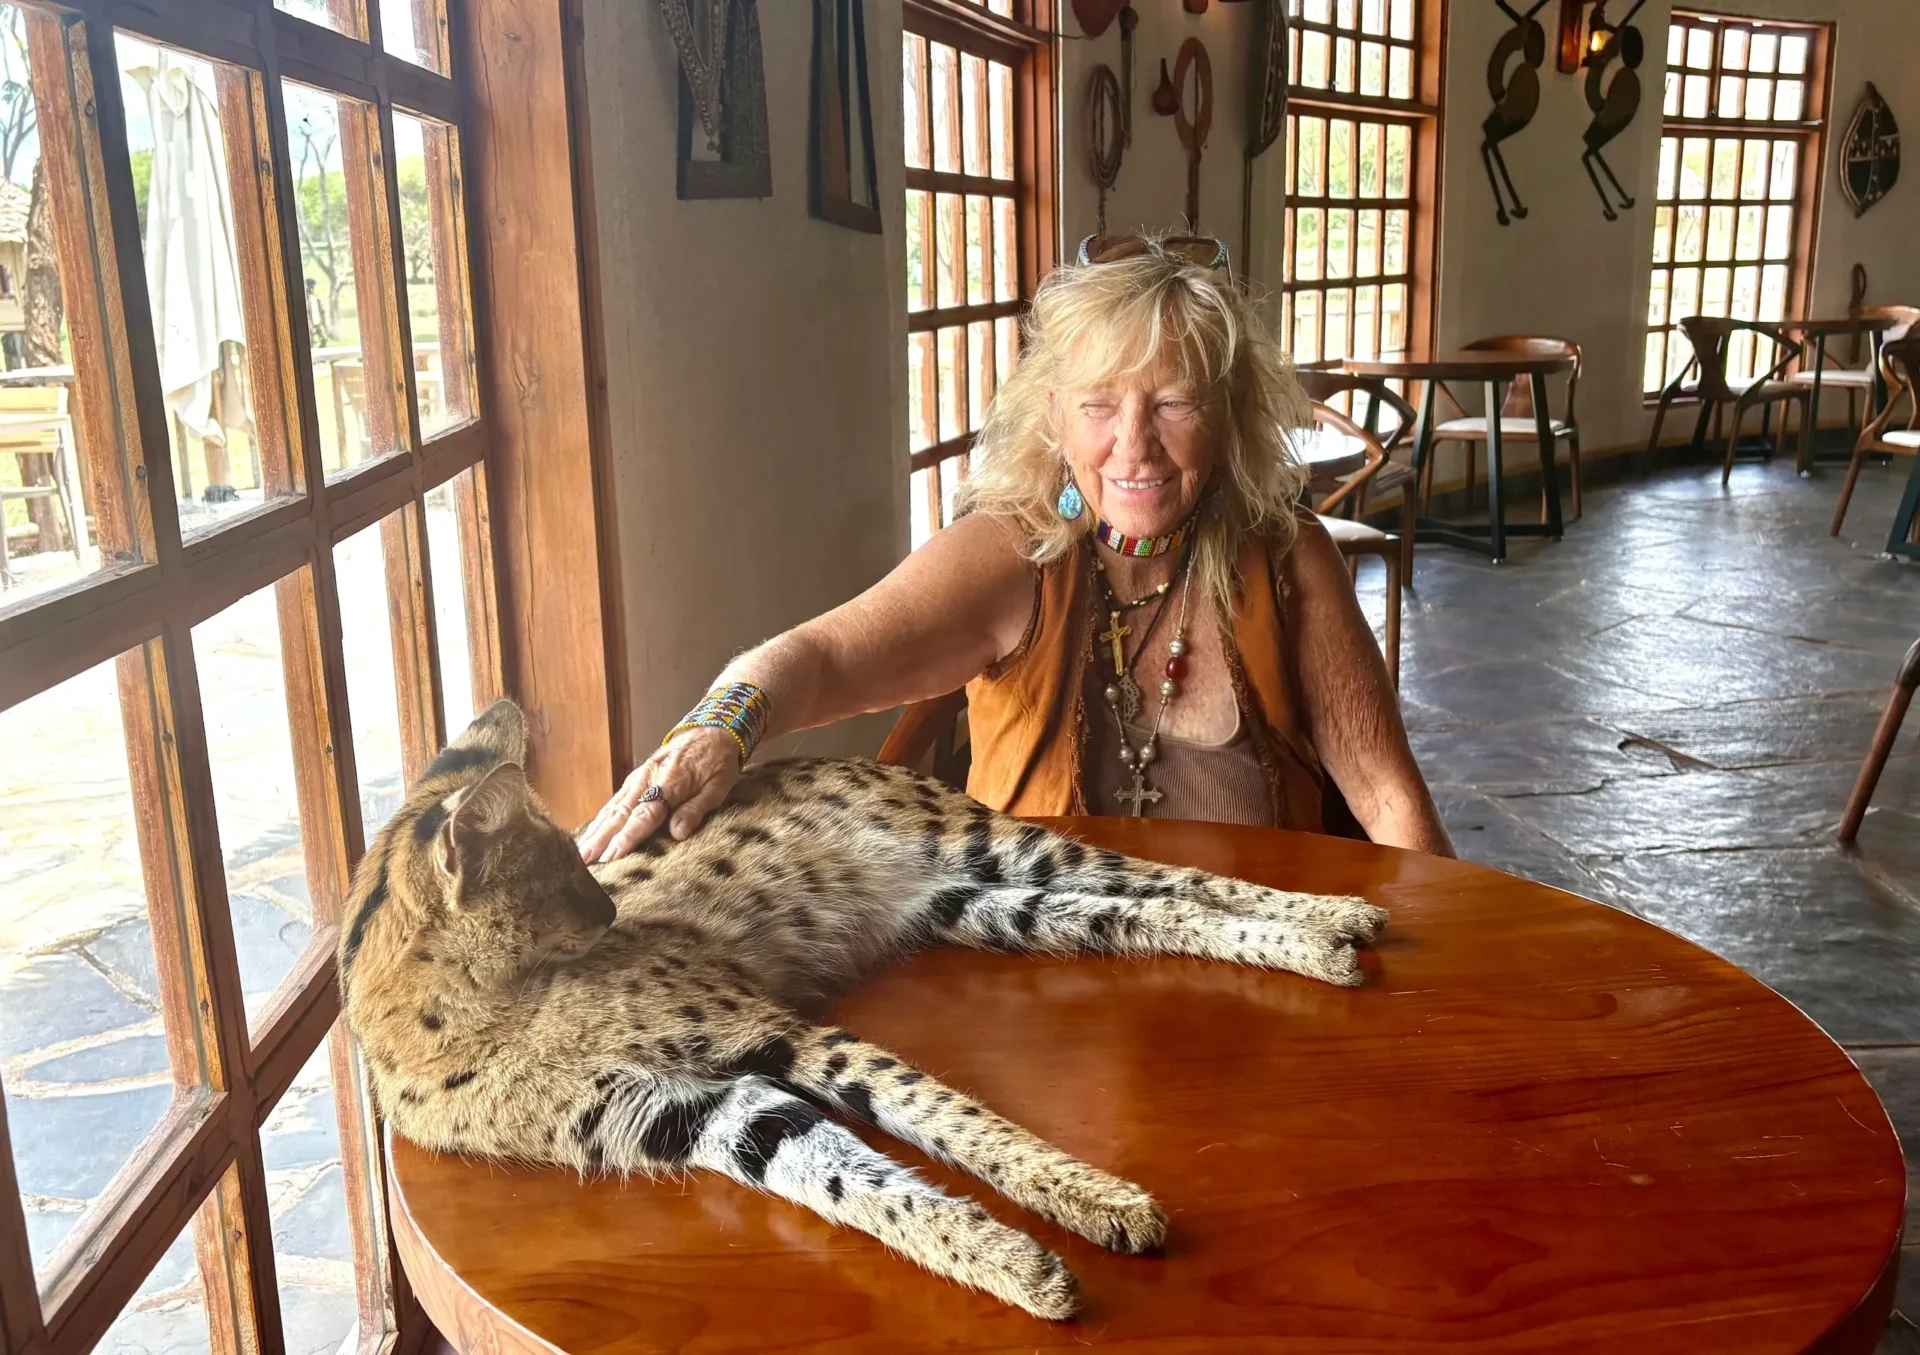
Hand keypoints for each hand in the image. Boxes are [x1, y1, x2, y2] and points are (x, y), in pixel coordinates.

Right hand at [577, 726, 742, 861]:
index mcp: (672, 782)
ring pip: (613, 807)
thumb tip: (677, 834)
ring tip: (580, 853)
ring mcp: (639, 777)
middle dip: (602, 839)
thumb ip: (697, 809)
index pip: (646, 814)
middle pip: (622, 813)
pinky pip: (615, 800)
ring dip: (596, 831)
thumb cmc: (718, 762)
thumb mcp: (719, 786)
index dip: (628, 836)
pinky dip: (601, 818)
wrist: (712, 729)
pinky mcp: (636, 778)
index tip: (612, 856)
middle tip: (584, 862)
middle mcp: (649, 778)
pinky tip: (590, 833)